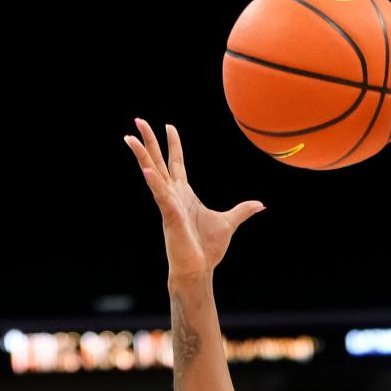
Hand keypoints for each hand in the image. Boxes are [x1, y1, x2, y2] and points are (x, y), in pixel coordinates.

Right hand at [124, 119, 263, 279]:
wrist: (199, 270)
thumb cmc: (208, 249)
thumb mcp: (229, 223)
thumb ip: (243, 211)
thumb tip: (260, 205)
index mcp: (184, 194)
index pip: (176, 163)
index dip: (173, 145)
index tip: (169, 126)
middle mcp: (173, 195)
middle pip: (158, 162)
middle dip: (149, 141)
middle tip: (138, 120)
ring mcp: (169, 204)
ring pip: (152, 174)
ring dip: (141, 156)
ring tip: (129, 137)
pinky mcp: (170, 216)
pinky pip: (160, 195)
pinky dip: (153, 182)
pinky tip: (146, 169)